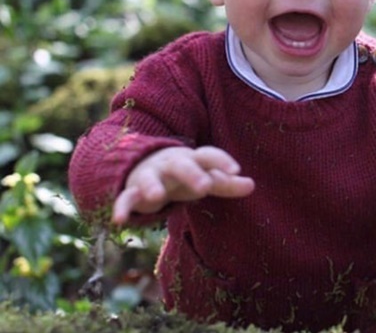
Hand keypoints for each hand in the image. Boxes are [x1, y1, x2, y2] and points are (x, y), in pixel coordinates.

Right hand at [112, 145, 254, 223]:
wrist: (142, 166)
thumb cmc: (182, 176)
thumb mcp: (204, 177)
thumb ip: (226, 183)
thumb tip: (253, 185)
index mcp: (192, 160)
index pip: (208, 156)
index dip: (222, 161)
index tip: (236, 170)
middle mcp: (171, 165)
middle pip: (182, 165)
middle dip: (192, 174)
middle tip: (205, 186)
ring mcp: (150, 176)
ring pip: (150, 179)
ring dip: (152, 186)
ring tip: (157, 197)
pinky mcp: (132, 191)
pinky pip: (125, 198)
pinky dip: (122, 208)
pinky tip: (119, 221)